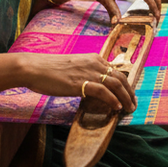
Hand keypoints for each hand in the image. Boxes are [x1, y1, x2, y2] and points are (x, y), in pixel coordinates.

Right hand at [18, 52, 136, 112]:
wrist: (34, 68)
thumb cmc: (49, 69)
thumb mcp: (73, 68)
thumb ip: (85, 74)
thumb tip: (92, 87)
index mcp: (93, 58)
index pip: (116, 71)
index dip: (125, 84)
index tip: (128, 94)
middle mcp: (95, 63)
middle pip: (120, 78)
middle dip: (129, 92)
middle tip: (133, 104)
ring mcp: (89, 72)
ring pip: (116, 85)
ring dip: (125, 98)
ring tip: (129, 108)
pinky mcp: (81, 83)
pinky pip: (103, 92)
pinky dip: (113, 100)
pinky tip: (117, 107)